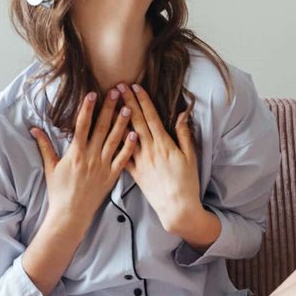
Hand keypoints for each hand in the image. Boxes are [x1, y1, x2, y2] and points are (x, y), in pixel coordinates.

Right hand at [30, 87, 137, 221]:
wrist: (70, 214)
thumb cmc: (58, 191)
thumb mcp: (50, 167)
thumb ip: (44, 146)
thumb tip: (34, 129)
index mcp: (75, 153)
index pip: (82, 125)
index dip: (87, 108)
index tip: (93, 93)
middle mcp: (90, 157)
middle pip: (101, 128)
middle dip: (108, 108)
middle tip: (116, 91)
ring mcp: (102, 166)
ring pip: (114, 140)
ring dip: (122, 123)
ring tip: (128, 108)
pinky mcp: (111, 177)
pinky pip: (122, 159)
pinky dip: (129, 147)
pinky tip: (135, 134)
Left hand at [120, 83, 200, 229]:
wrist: (177, 208)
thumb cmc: (187, 182)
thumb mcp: (191, 156)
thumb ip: (184, 134)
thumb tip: (182, 114)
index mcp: (164, 144)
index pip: (151, 117)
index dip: (142, 100)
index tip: (135, 86)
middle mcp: (150, 150)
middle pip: (136, 121)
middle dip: (127, 102)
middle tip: (117, 87)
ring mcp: (140, 162)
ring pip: (125, 137)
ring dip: (116, 119)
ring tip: (108, 105)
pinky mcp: (134, 174)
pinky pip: (121, 156)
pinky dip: (114, 145)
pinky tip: (105, 134)